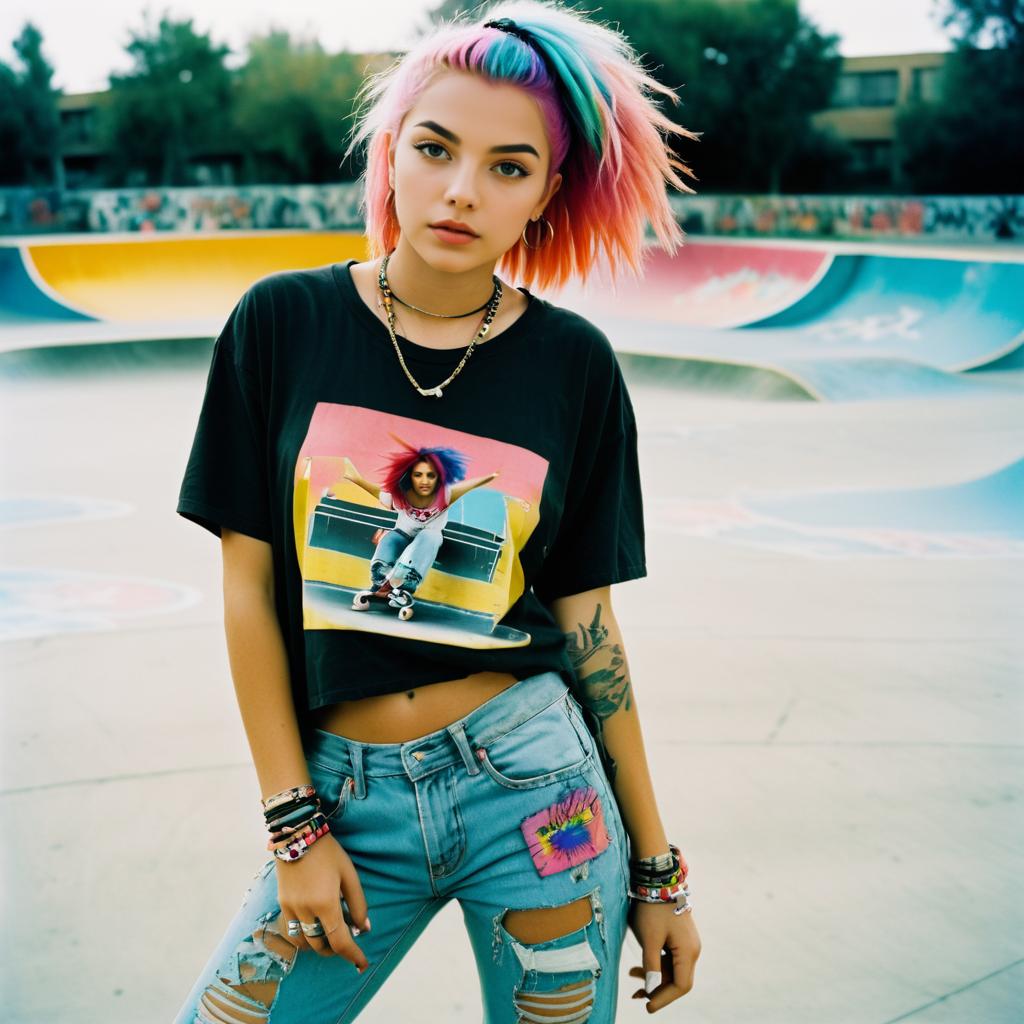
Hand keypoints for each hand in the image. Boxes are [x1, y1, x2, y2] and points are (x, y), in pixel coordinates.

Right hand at [275, 834, 370, 969]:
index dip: (352, 955)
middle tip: (347, 941)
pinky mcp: (282, 904)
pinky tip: (313, 927)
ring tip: (330, 934)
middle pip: (321, 945)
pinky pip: (292, 930)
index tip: (362, 964)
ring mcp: (291, 908)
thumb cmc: (328, 852)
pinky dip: (304, 936)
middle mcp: (306, 910)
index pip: (340, 941)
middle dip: (336, 949)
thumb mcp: (349, 875)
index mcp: (325, 903)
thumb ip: (358, 903)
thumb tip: (364, 928)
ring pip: (304, 942)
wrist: (298, 835)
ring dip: (319, 944)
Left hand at [627, 901, 700, 1012]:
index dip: (664, 998)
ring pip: (672, 969)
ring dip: (654, 976)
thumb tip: (651, 990)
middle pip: (678, 979)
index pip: (681, 986)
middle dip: (658, 990)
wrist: (658, 880)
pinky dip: (656, 964)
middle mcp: (692, 949)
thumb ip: (651, 966)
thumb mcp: (649, 939)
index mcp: (688, 952)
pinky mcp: (679, 937)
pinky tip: (638, 967)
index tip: (647, 1007)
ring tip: (632, 977)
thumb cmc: (653, 908)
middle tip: (637, 997)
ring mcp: (687, 943)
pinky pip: (670, 958)